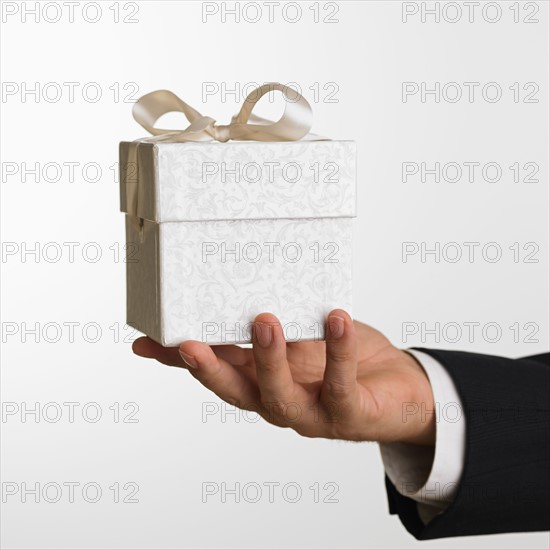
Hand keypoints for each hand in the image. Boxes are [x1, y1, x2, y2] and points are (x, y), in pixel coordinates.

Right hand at [132, 310, 434, 445]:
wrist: (399, 390)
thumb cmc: (344, 360)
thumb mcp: (304, 339)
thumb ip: (277, 325)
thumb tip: (249, 290)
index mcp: (262, 380)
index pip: (215, 369)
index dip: (177, 361)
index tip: (144, 342)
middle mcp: (278, 402)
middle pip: (235, 393)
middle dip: (209, 371)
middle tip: (189, 344)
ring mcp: (311, 414)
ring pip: (279, 396)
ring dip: (269, 360)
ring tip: (265, 321)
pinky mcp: (349, 415)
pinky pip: (340, 384)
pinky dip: (337, 351)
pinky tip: (335, 317)